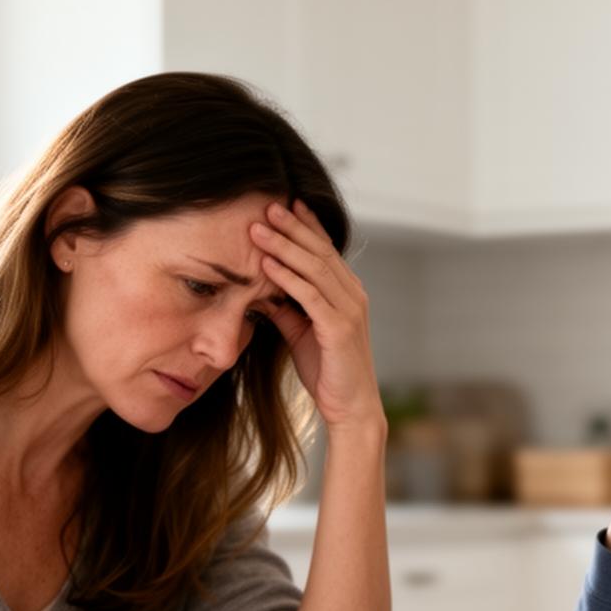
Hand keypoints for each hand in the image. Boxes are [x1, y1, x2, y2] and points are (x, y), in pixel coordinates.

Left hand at [249, 201, 381, 430]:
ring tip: (259, 229)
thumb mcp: (300, 332)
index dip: (305, 225)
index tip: (283, 204)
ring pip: (315, 268)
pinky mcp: (340, 328)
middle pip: (320, 251)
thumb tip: (257, 287)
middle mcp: (353, 294)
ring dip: (284, 246)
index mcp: (347, 292)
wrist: (350, 407)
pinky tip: (267, 265)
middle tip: (267, 206)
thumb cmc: (327, 370)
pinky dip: (287, 278)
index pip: (325, 250)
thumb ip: (284, 307)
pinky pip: (310, 296)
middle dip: (292, 227)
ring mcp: (349, 310)